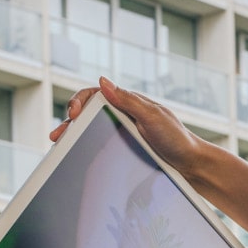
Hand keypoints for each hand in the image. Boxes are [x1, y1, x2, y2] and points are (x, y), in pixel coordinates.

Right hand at [50, 77, 205, 184]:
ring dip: (73, 138)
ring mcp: (122, 135)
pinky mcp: (123, 152)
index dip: (80, 101)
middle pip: (88, 115)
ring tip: (58, 146)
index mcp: (129, 103)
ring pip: (90, 132)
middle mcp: (123, 117)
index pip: (96, 95)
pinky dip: (84, 151)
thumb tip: (103, 81)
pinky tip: (74, 158)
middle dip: (69, 122)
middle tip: (57, 135)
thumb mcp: (152, 116)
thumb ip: (127, 100)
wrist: (191, 166)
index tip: (74, 114)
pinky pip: (98, 149)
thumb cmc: (176, 139)